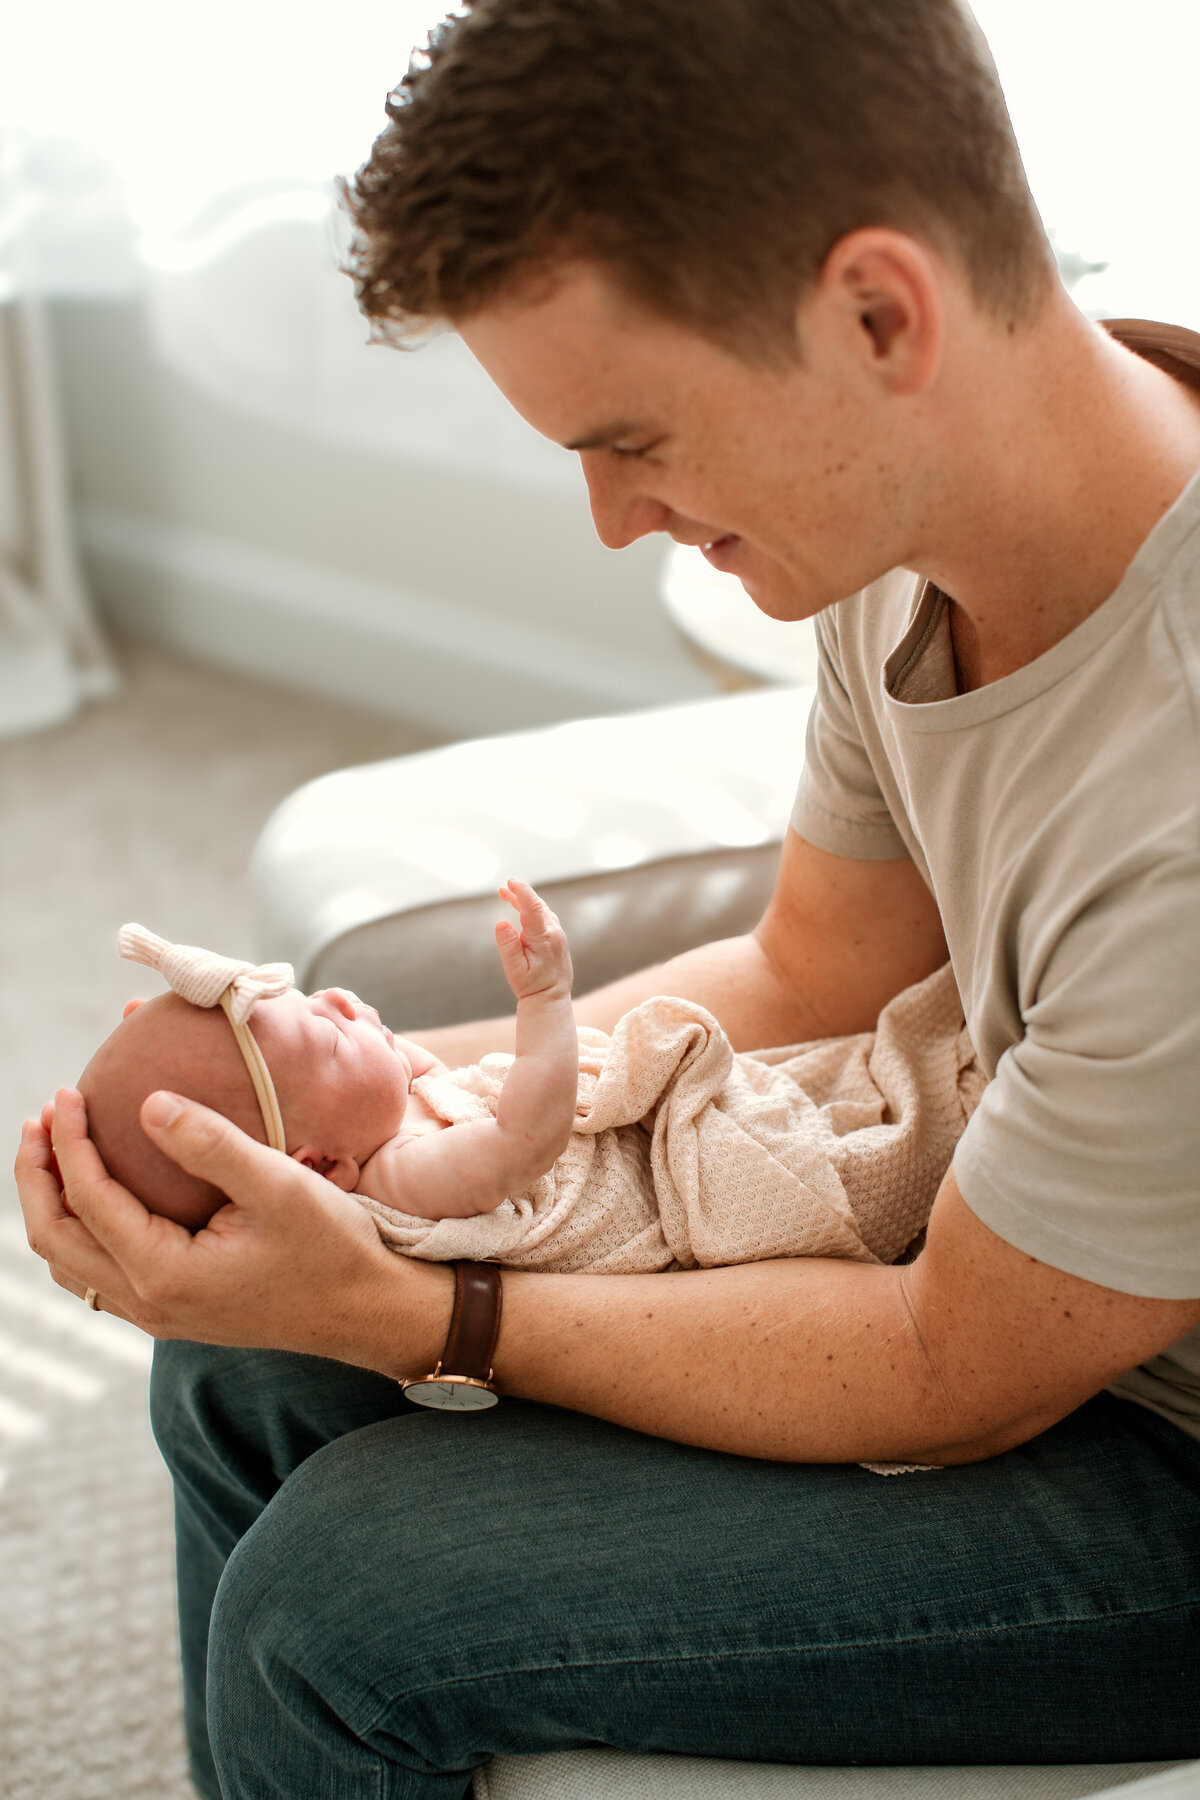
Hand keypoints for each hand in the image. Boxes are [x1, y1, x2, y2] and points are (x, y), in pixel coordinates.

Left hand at [15, 1088, 451, 1369]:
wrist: (368, 1312)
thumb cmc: (332, 1247)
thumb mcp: (278, 1185)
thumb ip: (210, 1144)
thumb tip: (147, 1102)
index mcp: (165, 1273)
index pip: (88, 1200)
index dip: (68, 1143)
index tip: (68, 1092)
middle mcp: (149, 1304)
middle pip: (55, 1239)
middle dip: (38, 1175)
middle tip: (41, 1118)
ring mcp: (159, 1315)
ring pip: (71, 1264)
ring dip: (53, 1204)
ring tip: (57, 1149)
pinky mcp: (175, 1312)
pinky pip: (100, 1274)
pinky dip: (82, 1229)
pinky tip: (103, 1193)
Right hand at [495, 879, 572, 1001]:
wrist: (552, 997)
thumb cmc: (531, 984)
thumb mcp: (514, 969)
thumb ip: (508, 945)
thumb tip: (501, 922)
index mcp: (543, 937)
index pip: (532, 907)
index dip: (521, 892)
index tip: (510, 883)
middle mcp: (554, 932)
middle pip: (536, 904)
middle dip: (520, 893)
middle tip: (504, 886)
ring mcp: (558, 934)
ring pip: (541, 910)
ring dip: (524, 900)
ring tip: (507, 893)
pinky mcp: (558, 937)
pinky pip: (544, 917)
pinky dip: (532, 909)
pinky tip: (522, 909)